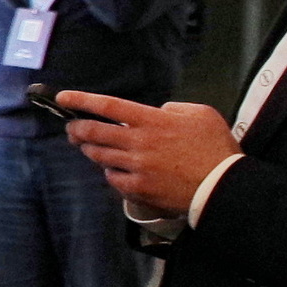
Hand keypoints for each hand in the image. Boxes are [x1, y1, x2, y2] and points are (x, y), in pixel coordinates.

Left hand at [55, 88, 235, 212]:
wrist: (222, 186)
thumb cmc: (216, 148)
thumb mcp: (201, 114)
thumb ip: (174, 108)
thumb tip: (157, 111)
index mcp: (152, 121)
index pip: (108, 106)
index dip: (82, 100)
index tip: (64, 97)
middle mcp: (138, 142)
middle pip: (94, 132)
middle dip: (76, 128)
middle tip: (71, 128)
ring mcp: (135, 167)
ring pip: (99, 156)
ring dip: (90, 149)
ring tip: (88, 146)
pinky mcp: (137, 188)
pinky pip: (112, 178)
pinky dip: (110, 172)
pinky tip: (114, 169)